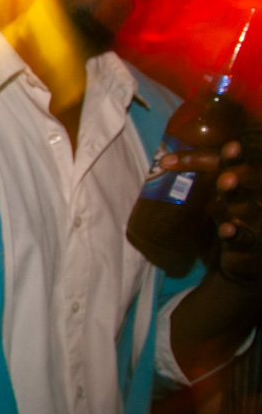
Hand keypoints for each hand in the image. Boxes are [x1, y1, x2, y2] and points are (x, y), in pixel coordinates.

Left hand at [161, 138, 261, 286]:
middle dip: (239, 160)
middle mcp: (256, 199)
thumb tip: (160, 163)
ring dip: (236, 192)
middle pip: (253, 174)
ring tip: (227, 179)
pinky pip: (245, 238)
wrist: (241, 265)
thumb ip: (199, 184)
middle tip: (231, 147)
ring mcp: (257, 222)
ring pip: (249, 205)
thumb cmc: (226, 223)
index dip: (207, 154)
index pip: (232, 161)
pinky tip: (227, 229)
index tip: (167, 159)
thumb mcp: (213, 201)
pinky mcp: (251, 245)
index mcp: (246, 184)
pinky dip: (236, 233)